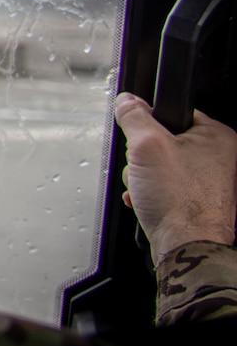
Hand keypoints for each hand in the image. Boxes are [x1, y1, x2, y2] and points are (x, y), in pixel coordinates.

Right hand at [114, 92, 236, 259]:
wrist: (187, 245)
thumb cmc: (180, 200)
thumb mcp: (147, 146)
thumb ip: (134, 117)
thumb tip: (127, 101)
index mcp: (216, 137)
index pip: (171, 114)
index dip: (148, 126)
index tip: (142, 141)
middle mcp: (219, 158)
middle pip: (162, 142)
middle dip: (142, 159)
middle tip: (144, 171)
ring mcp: (210, 181)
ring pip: (160, 167)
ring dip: (143, 178)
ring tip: (147, 190)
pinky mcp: (198, 201)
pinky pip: (165, 188)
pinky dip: (151, 195)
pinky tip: (149, 202)